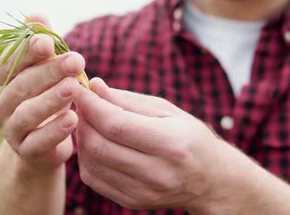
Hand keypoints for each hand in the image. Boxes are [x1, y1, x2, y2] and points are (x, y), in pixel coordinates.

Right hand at [0, 15, 85, 172]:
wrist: (43, 143)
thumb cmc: (45, 94)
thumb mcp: (44, 67)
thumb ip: (41, 42)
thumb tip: (35, 16)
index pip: (11, 61)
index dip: (28, 50)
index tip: (49, 41)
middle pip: (22, 85)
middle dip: (50, 71)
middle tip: (76, 60)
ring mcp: (10, 130)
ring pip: (27, 113)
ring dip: (52, 99)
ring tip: (74, 87)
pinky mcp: (26, 152)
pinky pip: (39, 141)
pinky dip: (55, 130)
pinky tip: (73, 118)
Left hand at [74, 78, 228, 211]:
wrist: (210, 179)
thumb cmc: (189, 136)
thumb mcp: (167, 110)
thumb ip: (128, 100)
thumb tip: (94, 86)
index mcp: (170, 143)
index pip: (116, 125)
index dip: (91, 106)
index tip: (80, 89)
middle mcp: (157, 172)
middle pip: (100, 145)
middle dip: (83, 120)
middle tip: (81, 104)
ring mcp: (144, 192)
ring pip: (92, 163)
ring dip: (82, 138)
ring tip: (88, 121)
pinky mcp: (132, 202)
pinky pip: (94, 179)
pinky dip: (86, 158)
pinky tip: (94, 142)